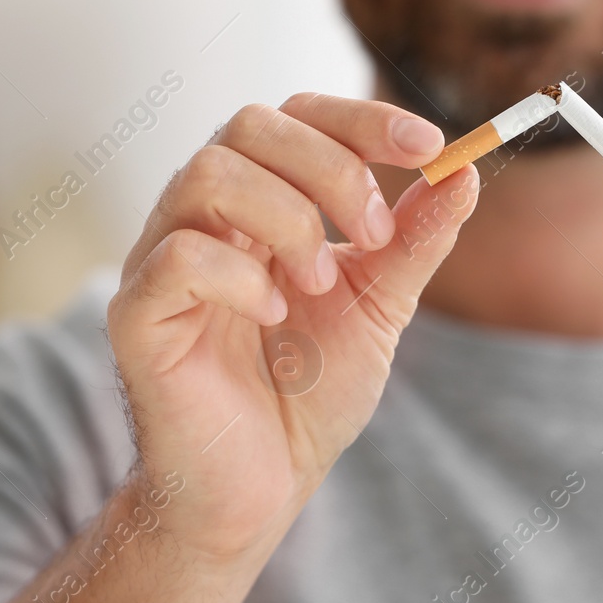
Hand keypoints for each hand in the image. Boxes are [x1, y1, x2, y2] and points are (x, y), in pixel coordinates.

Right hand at [107, 93, 476, 561]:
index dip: (360, 119)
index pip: (296, 117)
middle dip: (331, 167)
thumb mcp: (380, 306)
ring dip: (286, 218)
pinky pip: (176, 257)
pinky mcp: (136, 316)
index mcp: (259, 202)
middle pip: (249, 125)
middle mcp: (204, 217)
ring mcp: (161, 260)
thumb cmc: (309, 392)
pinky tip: (273, 315)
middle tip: (374, 234)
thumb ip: (414, 240)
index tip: (429, 145)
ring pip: (207, 174)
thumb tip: (467, 171)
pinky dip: (239, 276)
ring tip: (318, 282)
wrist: (262, 486)